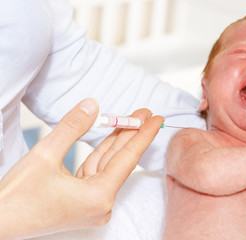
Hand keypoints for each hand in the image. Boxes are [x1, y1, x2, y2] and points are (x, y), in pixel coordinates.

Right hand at [0, 98, 163, 238]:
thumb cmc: (18, 196)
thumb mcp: (45, 155)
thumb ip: (72, 127)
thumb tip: (92, 105)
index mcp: (99, 197)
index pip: (128, 159)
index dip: (143, 135)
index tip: (157, 119)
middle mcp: (101, 204)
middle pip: (120, 161)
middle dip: (131, 134)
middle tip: (145, 114)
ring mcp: (93, 205)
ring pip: (108, 165)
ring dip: (116, 142)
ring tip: (128, 119)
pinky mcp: (84, 202)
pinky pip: (97, 172)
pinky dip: (101, 154)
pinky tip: (109, 136)